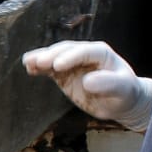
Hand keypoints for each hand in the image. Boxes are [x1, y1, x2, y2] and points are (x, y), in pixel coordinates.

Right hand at [21, 40, 151, 131]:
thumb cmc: (124, 94)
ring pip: (54, 56)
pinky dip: (39, 67)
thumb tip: (87, 82)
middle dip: (52, 55)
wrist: (120, 101)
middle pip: (65, 50)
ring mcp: (72, 62)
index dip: (70, 57)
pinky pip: (49, 68)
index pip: (84, 51)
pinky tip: (29, 68)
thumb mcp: (122, 89)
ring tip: (27, 62)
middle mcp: (84, 53)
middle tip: (39, 62)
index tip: (58, 66)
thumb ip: (108, 84)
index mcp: (101, 53)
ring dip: (41, 58)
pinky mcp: (63, 73)